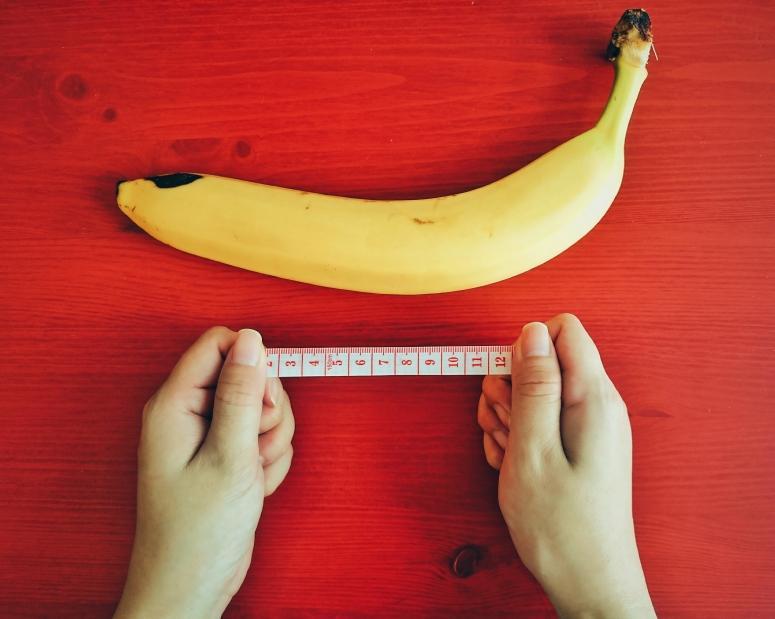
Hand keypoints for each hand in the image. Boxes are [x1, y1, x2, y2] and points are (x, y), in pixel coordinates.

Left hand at [115, 327, 294, 618]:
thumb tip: (251, 339)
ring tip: (252, 471)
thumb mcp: (229, 456)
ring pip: (262, 406)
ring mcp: (209, 434)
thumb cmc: (198, 532)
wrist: (193, 585)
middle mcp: (189, 412)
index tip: (262, 402)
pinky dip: (269, 459)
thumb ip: (241, 393)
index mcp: (175, 403)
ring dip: (271, 438)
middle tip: (254, 446)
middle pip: (248, 374)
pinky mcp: (226, 453)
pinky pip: (263, 435)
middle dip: (266, 409)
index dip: (252, 364)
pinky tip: (254, 484)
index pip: (220, 344)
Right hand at [478, 314, 654, 617]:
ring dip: (508, 417)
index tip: (507, 386)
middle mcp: (597, 406)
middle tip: (506, 429)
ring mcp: (587, 428)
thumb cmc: (562, 528)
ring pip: (534, 393)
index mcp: (594, 398)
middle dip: (510, 388)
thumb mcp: (534, 451)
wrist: (588, 583)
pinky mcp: (576, 447)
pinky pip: (538, 422)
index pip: (562, 330)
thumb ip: (534, 386)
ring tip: (509, 454)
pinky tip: (515, 467)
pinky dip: (517, 439)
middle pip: (543, 361)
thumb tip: (532, 332)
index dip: (524, 349)